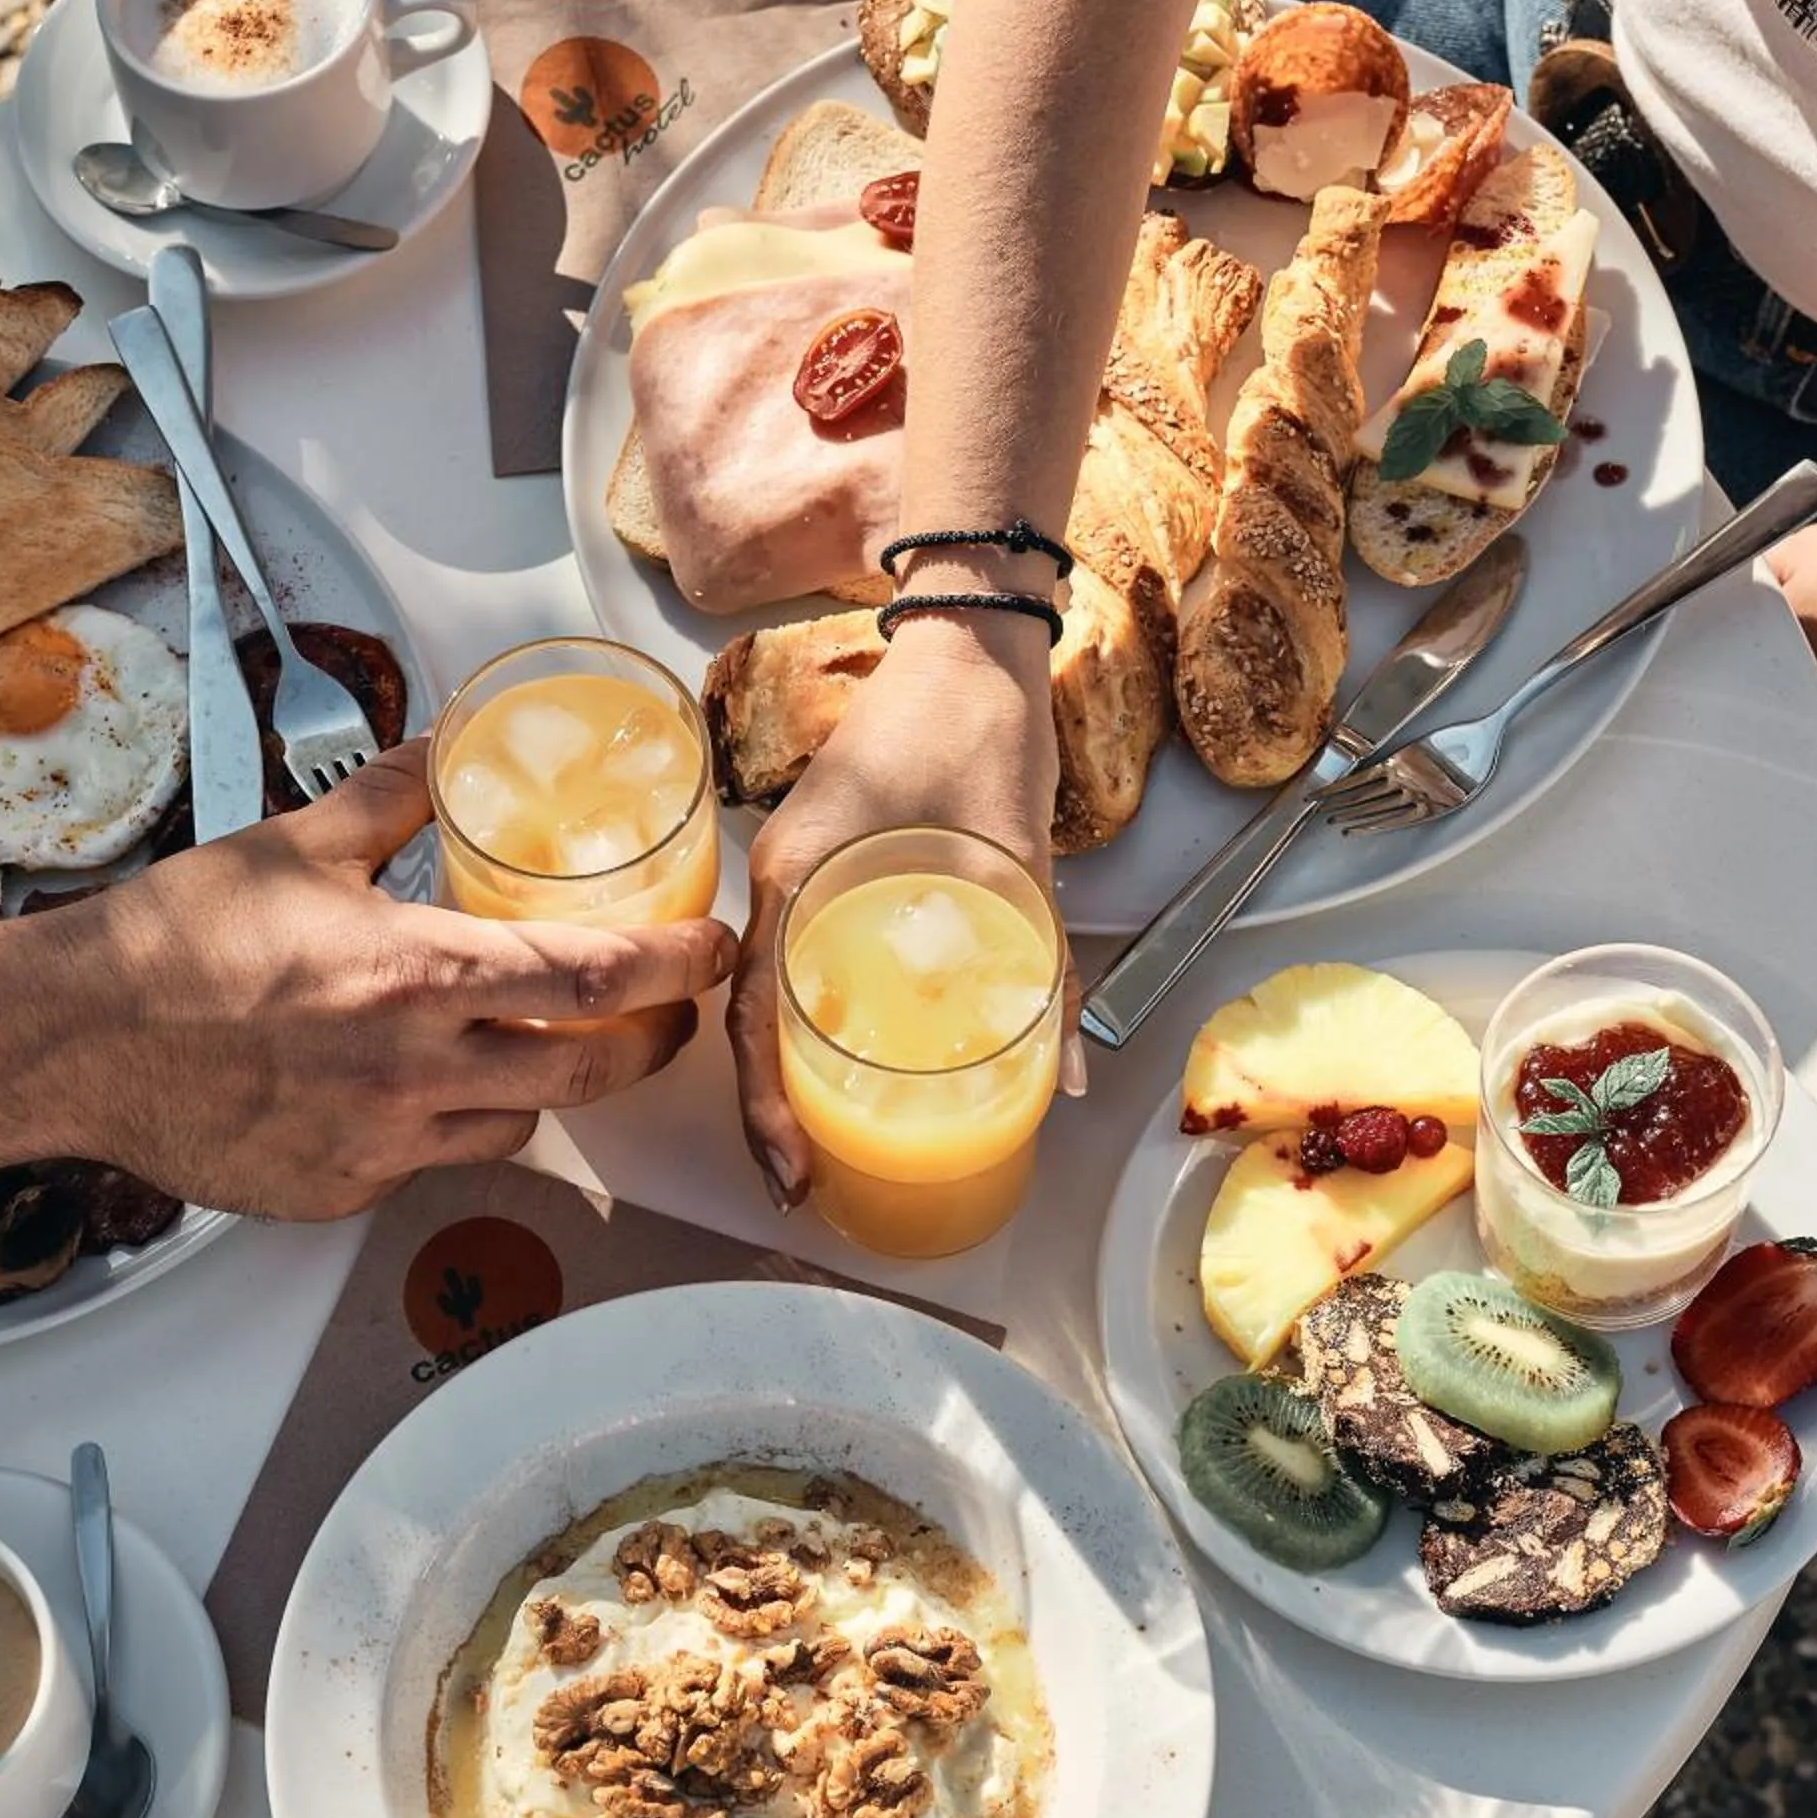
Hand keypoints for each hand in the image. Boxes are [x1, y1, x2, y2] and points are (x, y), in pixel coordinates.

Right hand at [50, 743, 737, 1219]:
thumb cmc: (172, 943)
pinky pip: (431, 1161)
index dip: (678, 964)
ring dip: (542, 1085)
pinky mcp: (343, 1190)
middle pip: (592, 1072)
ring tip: (530, 1045)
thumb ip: (393, 794)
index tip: (714, 947)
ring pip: (518, 1124)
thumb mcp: (296, 844)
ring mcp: (381, 1142)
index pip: (595, 974)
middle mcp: (413, 1069)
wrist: (76, 1042)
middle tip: (664, 1012)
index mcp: (417, 972)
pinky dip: (442, 1124)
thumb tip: (446, 745)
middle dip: (649, 1040)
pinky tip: (409, 1087)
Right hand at [728, 640, 1063, 1208]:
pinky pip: (798, 956)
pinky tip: (845, 1054)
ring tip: (815, 1140)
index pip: (755, 1017)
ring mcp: (800, 867)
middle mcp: (782, 878)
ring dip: (781, 1070)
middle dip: (767, 1109)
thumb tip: (1067, 1077)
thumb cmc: (976, 726)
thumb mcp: (1020, 857)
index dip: (766, 1107)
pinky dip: (807, 1018)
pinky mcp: (828, 860)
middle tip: (804, 1180)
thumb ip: (1045, 971)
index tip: (791, 1169)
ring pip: (769, 990)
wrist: (969, 636)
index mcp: (799, 876)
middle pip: (750, 1016)